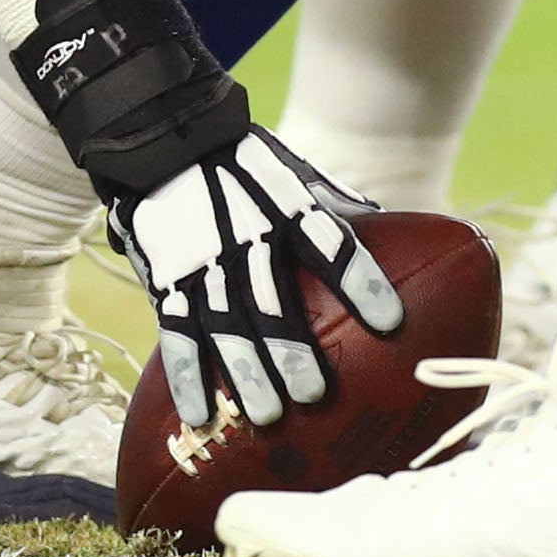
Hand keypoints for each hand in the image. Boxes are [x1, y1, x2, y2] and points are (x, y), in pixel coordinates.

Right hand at [107, 128, 399, 430]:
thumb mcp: (291, 173)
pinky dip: (187, 376)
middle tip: (314, 394)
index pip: (330, 247)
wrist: (165, 141)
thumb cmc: (242, 164)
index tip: (390, 322)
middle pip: (272, 304)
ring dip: (245, 375)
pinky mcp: (167, 281)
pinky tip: (200, 415)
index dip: (360, 283)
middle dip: (292, 353)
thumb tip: (386, 222)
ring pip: (225, 328)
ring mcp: (203, 264)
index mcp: (286, 210)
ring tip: (267, 415)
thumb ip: (333, 203)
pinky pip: (176, 334)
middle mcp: (246, 240)